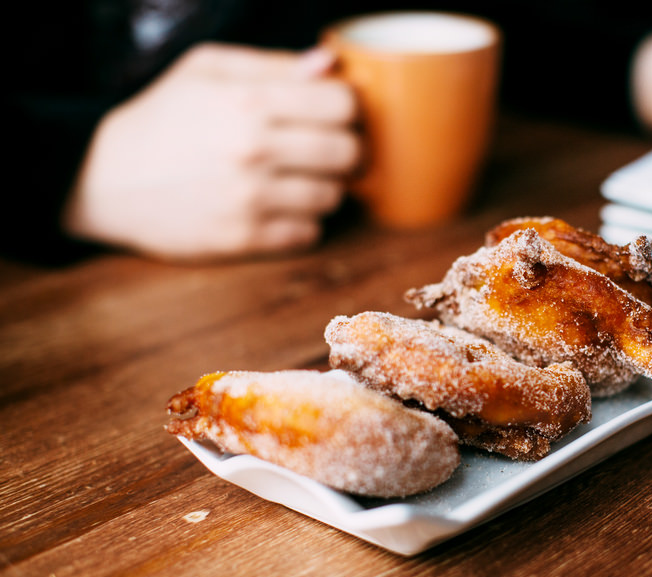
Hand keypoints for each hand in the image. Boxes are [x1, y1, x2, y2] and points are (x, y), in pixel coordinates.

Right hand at [62, 43, 360, 260]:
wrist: (104, 180)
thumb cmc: (161, 119)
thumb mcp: (206, 70)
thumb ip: (272, 65)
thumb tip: (329, 64)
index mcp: (248, 101)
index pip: (342, 105)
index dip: (346, 109)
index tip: (333, 115)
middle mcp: (253, 150)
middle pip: (348, 153)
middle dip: (344, 150)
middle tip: (325, 150)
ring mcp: (250, 199)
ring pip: (333, 197)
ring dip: (323, 188)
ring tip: (297, 179)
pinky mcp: (244, 239)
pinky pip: (309, 234)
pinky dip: (303, 222)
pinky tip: (280, 207)